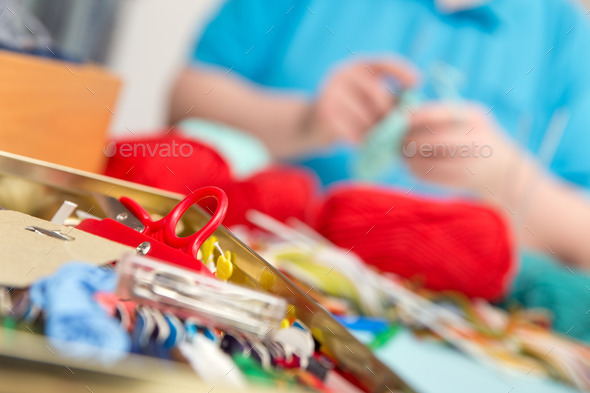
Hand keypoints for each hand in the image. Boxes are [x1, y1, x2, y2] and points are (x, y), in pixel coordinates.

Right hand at [305, 58, 417, 145]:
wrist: (310, 123)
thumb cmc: (349, 112)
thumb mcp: (367, 98)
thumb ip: (389, 99)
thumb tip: (413, 109)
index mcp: (356, 66)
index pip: (383, 62)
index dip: (402, 71)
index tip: (418, 83)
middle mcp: (342, 74)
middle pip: (376, 93)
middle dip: (389, 114)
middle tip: (397, 130)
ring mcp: (331, 93)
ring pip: (365, 116)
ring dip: (375, 132)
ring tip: (379, 140)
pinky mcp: (325, 114)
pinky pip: (353, 131)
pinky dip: (362, 141)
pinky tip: (365, 146)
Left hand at [403, 102, 531, 196]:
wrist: (501, 170)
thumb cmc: (475, 136)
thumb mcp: (465, 117)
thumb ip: (438, 114)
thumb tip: (403, 115)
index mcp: (474, 118)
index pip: (438, 115)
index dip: (414, 118)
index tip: (398, 119)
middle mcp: (475, 140)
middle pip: (435, 141)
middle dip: (411, 140)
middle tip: (397, 140)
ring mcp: (470, 163)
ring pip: (430, 162)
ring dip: (410, 158)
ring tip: (402, 153)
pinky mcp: (460, 181)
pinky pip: (430, 176)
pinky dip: (415, 170)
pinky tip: (411, 165)